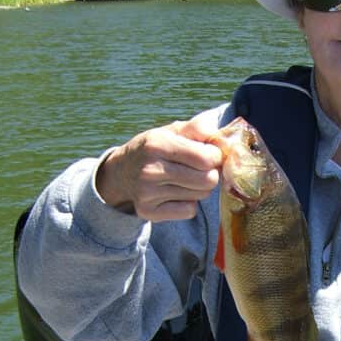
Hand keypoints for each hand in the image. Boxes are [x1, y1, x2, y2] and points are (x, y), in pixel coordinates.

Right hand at [96, 116, 223, 221]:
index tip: (208, 154)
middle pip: (208, 180)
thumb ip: (198, 128)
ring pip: (201, 195)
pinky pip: (189, 211)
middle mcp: (151, 169)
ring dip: (200, 188)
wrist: (121, 172)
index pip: (206, 158)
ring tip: (185, 179)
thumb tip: (219, 138)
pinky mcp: (148, 211)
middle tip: (200, 169)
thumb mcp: (172, 131)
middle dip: (211, 173)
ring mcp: (147, 193)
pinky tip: (177, 193)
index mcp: (158, 144)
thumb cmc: (155, 148)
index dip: (215, 156)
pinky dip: (189, 203)